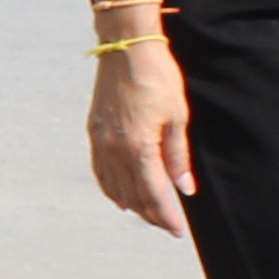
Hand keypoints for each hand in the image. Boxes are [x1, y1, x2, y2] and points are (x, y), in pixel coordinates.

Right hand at [88, 36, 191, 238]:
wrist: (126, 47)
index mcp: (138, 148)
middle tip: (167, 224)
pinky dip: (111, 188)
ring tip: (148, 213)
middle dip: (151, 214)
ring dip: (132, 204)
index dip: (166, 216)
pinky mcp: (94, 131)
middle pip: (133, 196)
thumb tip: (185, 187)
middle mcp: (115, 150)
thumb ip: (177, 156)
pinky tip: (120, 196)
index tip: (177, 230)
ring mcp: (101, 141)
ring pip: (114, 187)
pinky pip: (100, 171)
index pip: (153, 194)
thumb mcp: (176, 116)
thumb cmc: (156, 77)